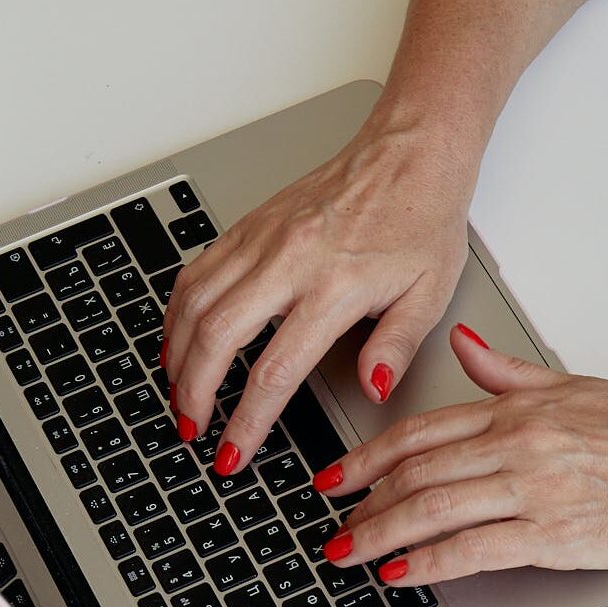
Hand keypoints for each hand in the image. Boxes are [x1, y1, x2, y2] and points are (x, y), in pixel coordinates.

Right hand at [163, 119, 475, 466]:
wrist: (409, 153)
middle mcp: (289, 259)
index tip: (235, 453)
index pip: (276, 370)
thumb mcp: (429, 295)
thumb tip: (373, 390)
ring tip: (178, 393)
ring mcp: (262, 238)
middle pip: (218, 336)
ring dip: (177, 353)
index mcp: (334, 286)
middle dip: (195, 392)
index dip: (248, 420)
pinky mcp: (250, 224)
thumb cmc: (422, 219)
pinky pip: (197, 270)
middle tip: (192, 430)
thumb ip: (395, 347)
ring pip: (195, 300)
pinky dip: (179, 310)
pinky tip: (180, 337)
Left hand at [313, 324, 607, 585]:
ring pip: (432, 509)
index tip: (335, 476)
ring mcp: (531, 490)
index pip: (422, 432)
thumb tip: (465, 346)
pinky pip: (473, 549)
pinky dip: (429, 562)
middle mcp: (516, 446)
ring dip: (380, 534)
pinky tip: (402, 573)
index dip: (367, 456)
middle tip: (330, 522)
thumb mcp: (578, 385)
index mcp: (518, 410)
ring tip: (349, 552)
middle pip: (415, 473)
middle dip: (361, 500)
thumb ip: (512, 374)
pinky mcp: (552, 534)